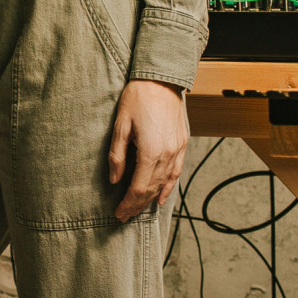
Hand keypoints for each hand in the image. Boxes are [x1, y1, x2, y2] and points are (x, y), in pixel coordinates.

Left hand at [108, 79, 187, 221]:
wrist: (162, 80)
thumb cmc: (138, 98)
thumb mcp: (120, 126)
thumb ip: (117, 155)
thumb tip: (115, 179)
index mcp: (150, 151)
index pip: (138, 188)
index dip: (128, 204)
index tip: (119, 213)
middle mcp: (167, 154)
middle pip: (151, 190)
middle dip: (137, 205)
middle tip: (124, 216)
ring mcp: (177, 150)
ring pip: (164, 183)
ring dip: (150, 199)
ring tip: (138, 210)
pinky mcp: (181, 144)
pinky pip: (176, 172)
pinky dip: (168, 188)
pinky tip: (161, 198)